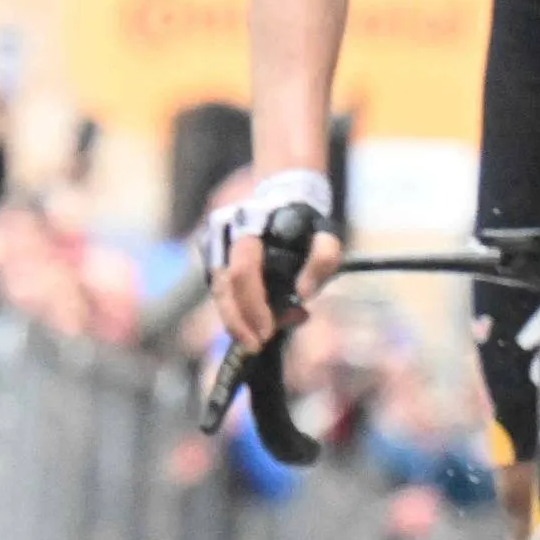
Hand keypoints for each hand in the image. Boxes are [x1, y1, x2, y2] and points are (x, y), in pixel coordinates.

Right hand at [201, 167, 336, 348]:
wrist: (282, 192)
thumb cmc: (307, 219)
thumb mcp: (328, 235)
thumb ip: (324, 261)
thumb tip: (303, 296)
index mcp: (249, 226)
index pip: (242, 274)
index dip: (252, 307)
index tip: (267, 333)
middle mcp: (222, 233)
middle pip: (221, 288)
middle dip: (236, 322)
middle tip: (255, 346)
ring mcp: (211, 242)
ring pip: (217, 291)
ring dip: (238, 317)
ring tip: (268, 329)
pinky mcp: (210, 253)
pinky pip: (219, 288)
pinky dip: (237, 306)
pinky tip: (261, 314)